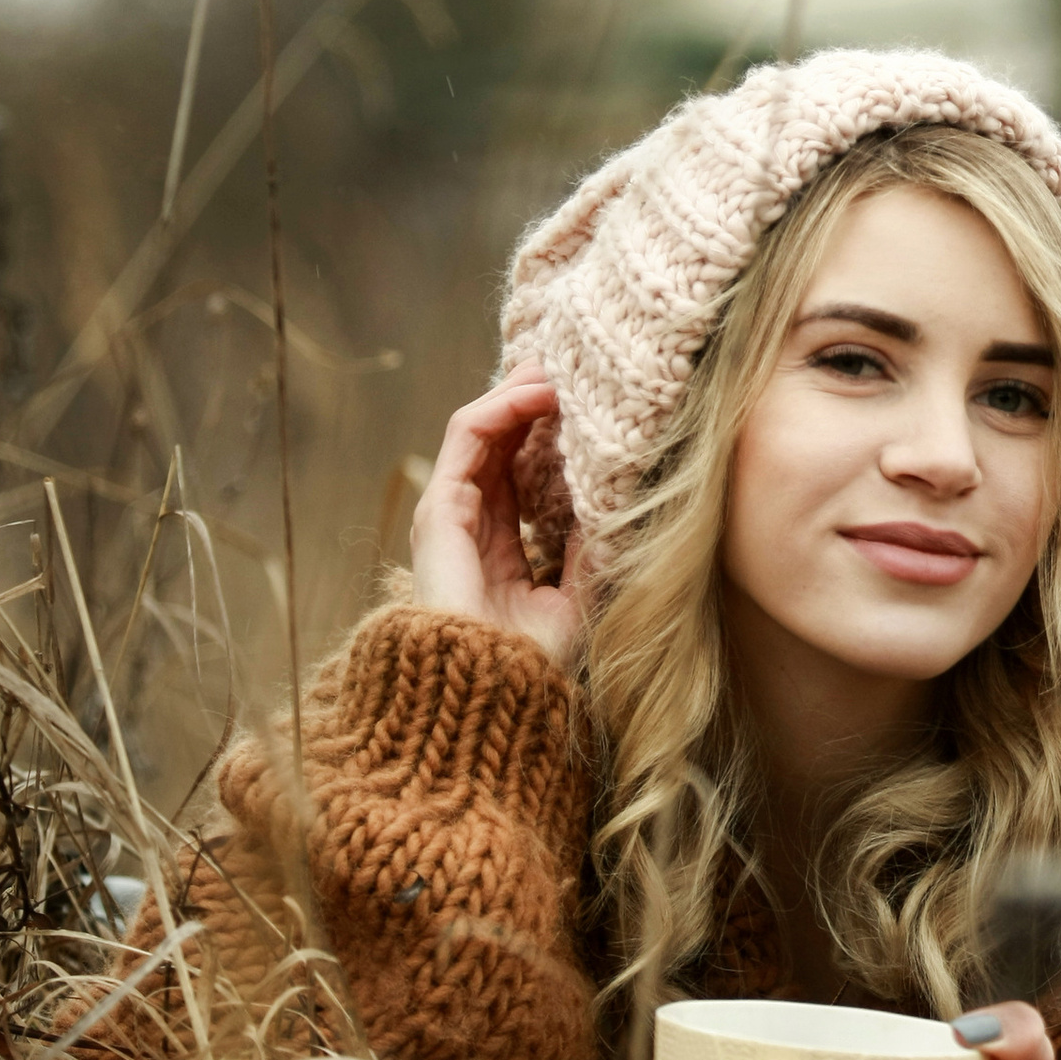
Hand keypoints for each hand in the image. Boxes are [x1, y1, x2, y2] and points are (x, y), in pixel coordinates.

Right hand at [409, 373, 589, 666]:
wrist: (488, 692)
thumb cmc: (534, 661)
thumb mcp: (581, 596)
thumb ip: (593, 548)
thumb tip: (620, 498)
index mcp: (501, 545)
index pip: (523, 468)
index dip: (553, 431)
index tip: (593, 406)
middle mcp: (471, 522)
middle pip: (501, 440)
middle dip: (536, 399)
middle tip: (578, 370)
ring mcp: (451, 512)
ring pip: (482, 427)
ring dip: (521, 390)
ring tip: (561, 367)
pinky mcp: (440, 506)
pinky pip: (466, 435)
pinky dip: (502, 405)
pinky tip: (539, 391)